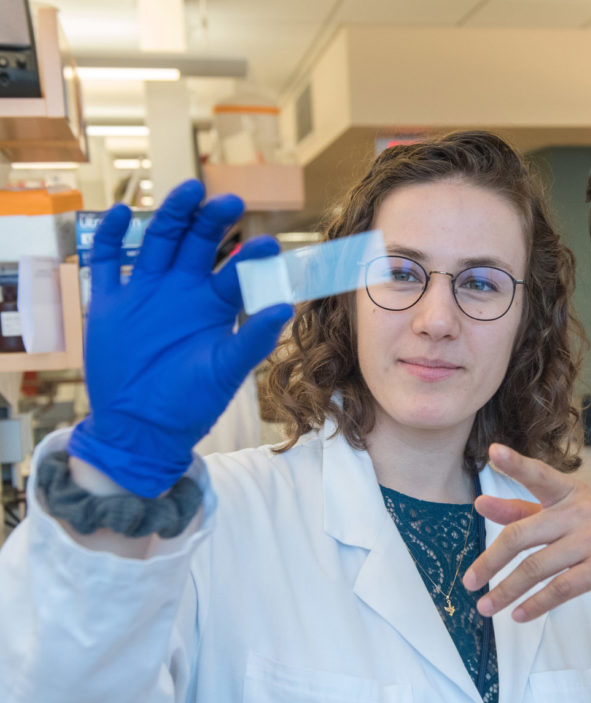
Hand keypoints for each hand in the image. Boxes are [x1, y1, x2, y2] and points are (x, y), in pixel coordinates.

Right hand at [67, 179, 293, 497]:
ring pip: (158, 241)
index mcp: (214, 305)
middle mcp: (182, 290)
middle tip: (230, 202)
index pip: (236, 271)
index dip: (251, 256)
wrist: (141, 428)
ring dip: (172, 215)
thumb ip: (253, 339)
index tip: (269, 244)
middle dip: (212, 221)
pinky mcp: (110, 303)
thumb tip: (287, 305)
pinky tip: (120, 213)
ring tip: (189, 191)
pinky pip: (107, 262)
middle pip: (198, 243)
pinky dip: (110, 237)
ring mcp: (146, 292)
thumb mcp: (226, 370)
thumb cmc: (191, 402)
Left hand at [463, 443, 590, 621]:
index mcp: (571, 494)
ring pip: (538, 566)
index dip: (516, 464)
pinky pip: (561, 588)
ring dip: (507, 590)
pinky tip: (518, 615)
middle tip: (469, 581)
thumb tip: (480, 503)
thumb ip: (522, 511)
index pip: (540, 476)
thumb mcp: (564, 520)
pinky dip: (535, 604)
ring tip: (486, 607)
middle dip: (491, 561)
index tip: (493, 451)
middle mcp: (582, 511)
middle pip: (523, 534)